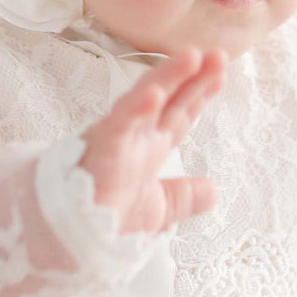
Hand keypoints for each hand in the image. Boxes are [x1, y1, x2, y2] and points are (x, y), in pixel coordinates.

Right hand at [78, 46, 228, 233]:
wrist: (75, 242)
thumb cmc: (107, 223)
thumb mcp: (159, 210)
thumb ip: (185, 197)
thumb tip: (214, 190)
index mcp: (149, 149)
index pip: (180, 114)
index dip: (199, 93)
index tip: (221, 72)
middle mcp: (135, 138)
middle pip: (169, 98)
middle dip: (193, 76)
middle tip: (219, 54)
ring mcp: (117, 139)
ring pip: (144, 99)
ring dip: (168, 76)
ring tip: (192, 56)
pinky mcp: (100, 148)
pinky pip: (120, 123)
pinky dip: (137, 108)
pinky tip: (155, 93)